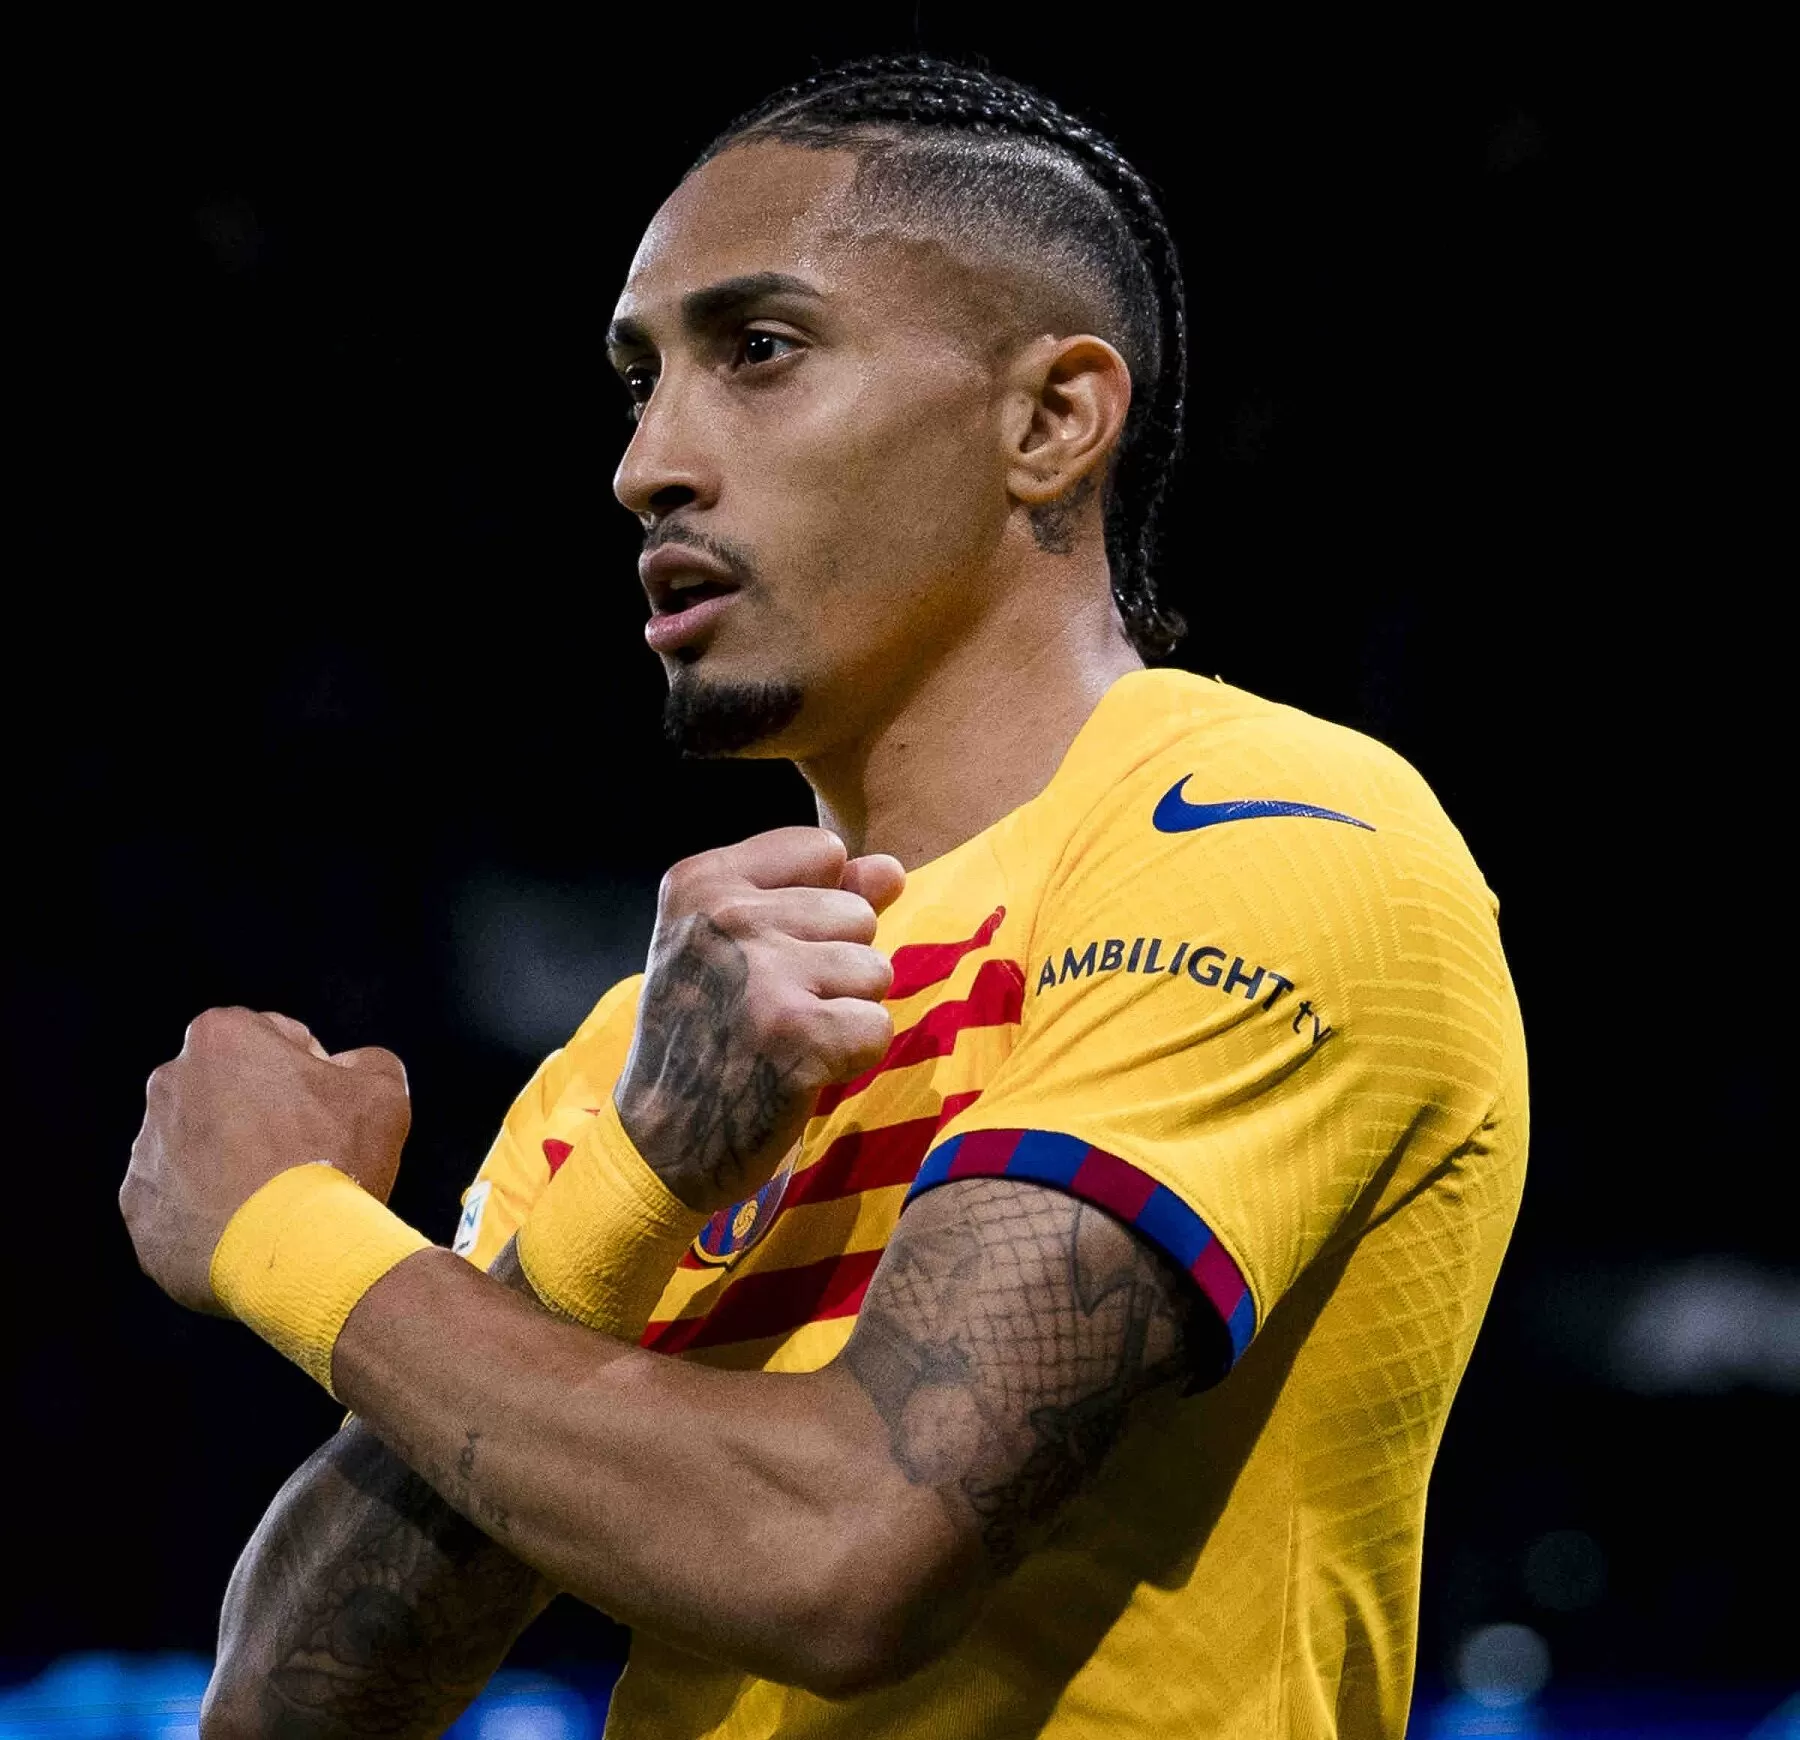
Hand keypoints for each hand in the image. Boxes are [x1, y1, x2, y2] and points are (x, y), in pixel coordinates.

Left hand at [120, 1009, 411, 1313]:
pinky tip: (251, 1230)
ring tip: (278, 1201)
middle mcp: (168, 1084)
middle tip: (306, 1156)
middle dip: (261, 1114)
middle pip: (228, 1091)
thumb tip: (346, 1069)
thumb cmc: (338, 1157)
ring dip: (233, 1164)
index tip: (328, 1113)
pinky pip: (180, 1204)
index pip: (273, 1040)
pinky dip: (211, 1214)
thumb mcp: (382, 1089)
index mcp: (220, 1038)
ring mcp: (146, 1150)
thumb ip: (364, 1061)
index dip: (310, 1074)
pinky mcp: (139, 1210)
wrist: (295, 1252)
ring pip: (201, 1148)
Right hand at [618, 828, 904, 1213]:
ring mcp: (763, 975)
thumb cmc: (706, 1032)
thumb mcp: (736, 945)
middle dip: (835, 966)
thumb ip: (818, 896)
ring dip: (844, 1011)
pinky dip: (851, 1056)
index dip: (819, 908)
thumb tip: (892, 870)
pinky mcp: (798, 1036)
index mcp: (702, 882)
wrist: (661, 1140)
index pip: (825, 852)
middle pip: (857, 914)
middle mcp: (727, 917)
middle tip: (771, 1008)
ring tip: (785, 1036)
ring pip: (875, 969)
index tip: (767, 952)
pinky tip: (800, 1069)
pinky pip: (877, 1026)